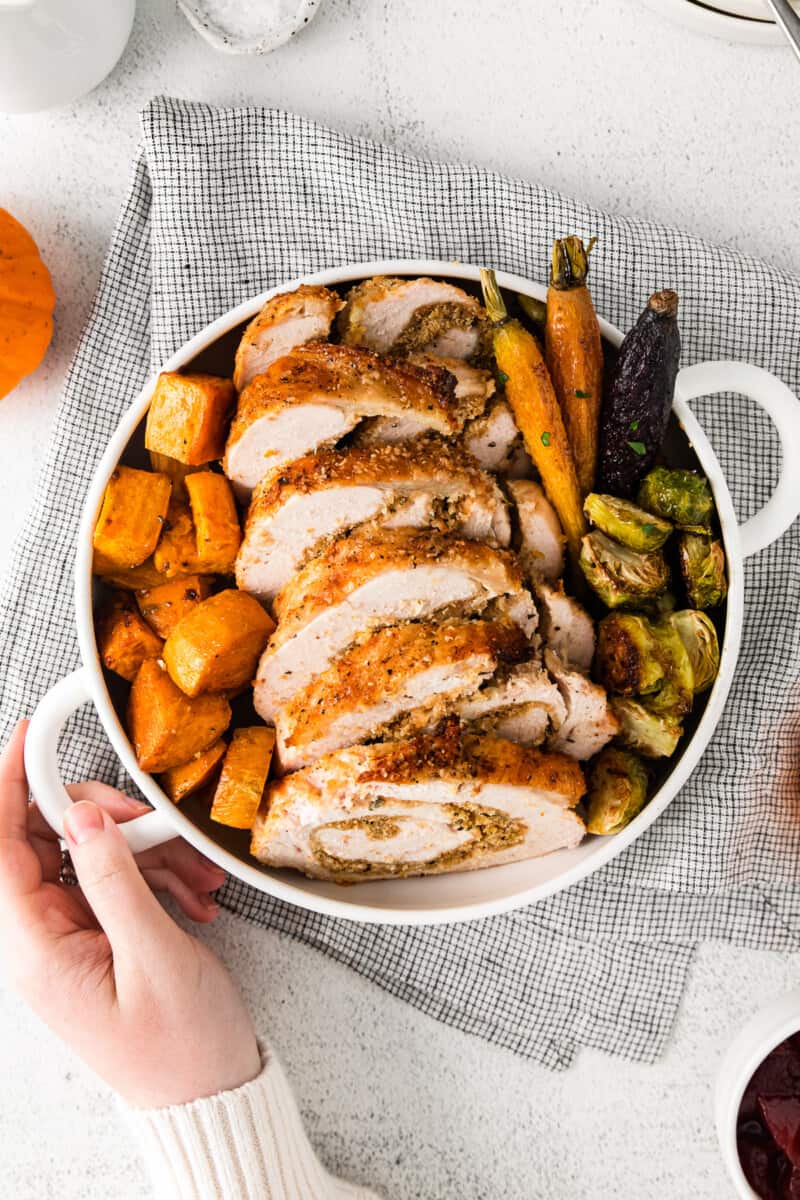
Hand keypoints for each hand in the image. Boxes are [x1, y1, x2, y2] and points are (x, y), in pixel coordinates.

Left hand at [0, 721, 260, 1107]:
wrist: (212, 1097)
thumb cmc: (182, 1046)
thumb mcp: (154, 956)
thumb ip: (115, 880)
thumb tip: (82, 817)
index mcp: (37, 951)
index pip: (0, 850)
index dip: (8, 786)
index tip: (29, 735)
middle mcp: (44, 941)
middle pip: (46, 843)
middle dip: (100, 819)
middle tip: (150, 818)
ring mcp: (72, 940)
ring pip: (88, 858)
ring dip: (143, 851)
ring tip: (193, 874)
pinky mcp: (101, 940)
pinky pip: (115, 883)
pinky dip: (155, 875)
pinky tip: (193, 895)